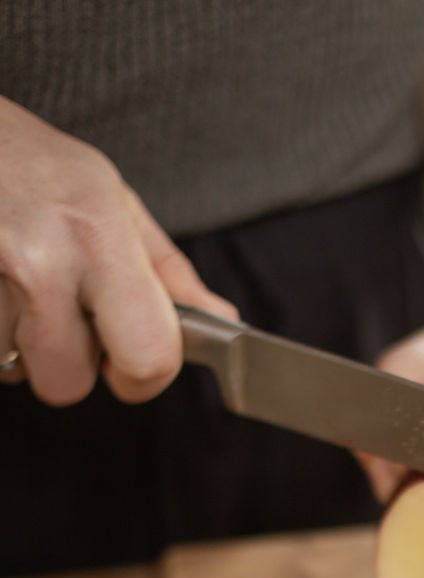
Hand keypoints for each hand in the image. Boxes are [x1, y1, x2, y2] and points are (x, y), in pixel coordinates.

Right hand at [0, 97, 235, 405]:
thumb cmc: (30, 162)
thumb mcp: (110, 196)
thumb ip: (165, 270)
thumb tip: (219, 319)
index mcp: (97, 234)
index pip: (147, 356)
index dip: (143, 377)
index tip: (127, 363)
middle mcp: (40, 259)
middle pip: (68, 385)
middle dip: (68, 365)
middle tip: (61, 314)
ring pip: (17, 374)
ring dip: (19, 344)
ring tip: (16, 282)